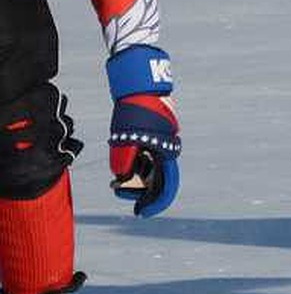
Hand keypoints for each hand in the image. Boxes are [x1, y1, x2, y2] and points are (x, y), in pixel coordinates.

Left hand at [106, 45, 179, 216]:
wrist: (142, 81)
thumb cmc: (136, 108)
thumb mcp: (125, 136)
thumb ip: (123, 159)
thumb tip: (120, 176)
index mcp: (166, 149)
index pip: (165, 184)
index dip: (154, 202)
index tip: (140, 212)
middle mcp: (168, 144)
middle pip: (158, 175)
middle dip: (140, 188)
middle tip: (120, 191)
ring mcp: (163, 136)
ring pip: (151, 162)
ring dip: (136, 173)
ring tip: (118, 178)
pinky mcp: (156, 128)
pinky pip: (147, 150)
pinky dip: (136, 159)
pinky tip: (123, 158)